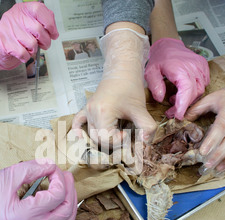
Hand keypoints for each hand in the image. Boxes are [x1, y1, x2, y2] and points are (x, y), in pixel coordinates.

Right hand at [0, 2, 58, 70]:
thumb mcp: (30, 23)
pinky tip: (23, 53)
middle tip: (43, 44)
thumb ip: (43, 22)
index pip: (39, 10)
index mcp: (23, 9)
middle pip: (38, 29)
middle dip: (45, 41)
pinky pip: (23, 53)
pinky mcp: (4, 43)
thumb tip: (54, 31)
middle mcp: (15, 17)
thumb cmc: (17, 35)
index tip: (53, 33)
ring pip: (32, 43)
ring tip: (29, 47)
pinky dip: (26, 56)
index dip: (49, 23)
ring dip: (34, 50)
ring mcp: (8, 29)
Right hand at [0, 159, 76, 219]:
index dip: (59, 178)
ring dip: (71, 204)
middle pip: (67, 211)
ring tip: (66, 188)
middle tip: (66, 176)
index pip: (57, 196)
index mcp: (25, 215)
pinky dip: (64, 215)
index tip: (52, 168)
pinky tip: (59, 202)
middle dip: (70, 190)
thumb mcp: (7, 176)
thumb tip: (51, 165)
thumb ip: (31, 168)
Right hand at [72, 29, 156, 149]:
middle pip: (98, 139)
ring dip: (103, 138)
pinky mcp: (86, 108)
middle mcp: (92, 112)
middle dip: (112, 142)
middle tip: (124, 134)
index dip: (119, 141)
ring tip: (116, 133)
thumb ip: (147, 127)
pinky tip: (80, 137)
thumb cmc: (131, 88)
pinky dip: (78, 130)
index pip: (106, 139)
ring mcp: (87, 110)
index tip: (128, 132)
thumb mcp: (141, 109)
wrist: (122, 71)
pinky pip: (77, 122)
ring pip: (91, 134)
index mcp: (103, 113)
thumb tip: (145, 143)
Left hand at [144, 38, 209, 119]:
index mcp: (180, 69)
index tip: (178, 116)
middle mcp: (193, 67)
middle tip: (171, 111)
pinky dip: (194, 91)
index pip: (187, 91)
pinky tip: (183, 90)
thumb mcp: (150, 72)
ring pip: (200, 90)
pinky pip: (204, 84)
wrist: (168, 44)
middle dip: (183, 106)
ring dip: (188, 98)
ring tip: (175, 97)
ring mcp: (201, 67)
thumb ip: (155, 85)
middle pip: (194, 94)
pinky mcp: (204, 67)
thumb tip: (161, 99)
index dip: (183, 106)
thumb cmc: (160, 58)